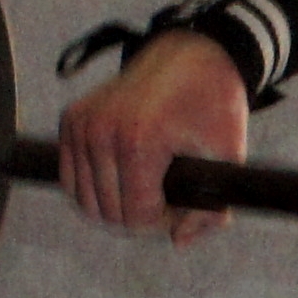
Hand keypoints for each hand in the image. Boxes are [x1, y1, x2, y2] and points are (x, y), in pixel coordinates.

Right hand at [57, 32, 249, 245]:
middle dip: (139, 219)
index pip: (135, 217)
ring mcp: (81, 124)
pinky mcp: (71, 120)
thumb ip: (210, 210)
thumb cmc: (214, 104)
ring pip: (84, 201)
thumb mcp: (227, 158)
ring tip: (148, 191)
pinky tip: (124, 180)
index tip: (182, 210)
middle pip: (108, 214)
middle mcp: (100, 132)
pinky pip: (70, 179)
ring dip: (115, 207)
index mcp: (137, 141)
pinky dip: (94, 189)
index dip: (162, 224)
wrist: (193, 55)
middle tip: (168, 203)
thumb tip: (178, 242)